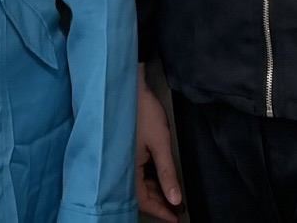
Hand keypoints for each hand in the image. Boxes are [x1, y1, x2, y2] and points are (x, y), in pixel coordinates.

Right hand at [136, 67, 182, 219]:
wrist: (128, 86)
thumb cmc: (143, 112)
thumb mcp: (160, 143)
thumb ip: (167, 172)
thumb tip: (175, 199)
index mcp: (126, 169)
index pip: (142, 200)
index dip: (160, 211)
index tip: (175, 218)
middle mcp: (120, 167)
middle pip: (138, 194)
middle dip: (158, 202)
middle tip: (176, 208)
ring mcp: (121, 158)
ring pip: (137, 183)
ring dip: (154, 190)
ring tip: (171, 194)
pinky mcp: (123, 150)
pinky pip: (135, 172)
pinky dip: (148, 178)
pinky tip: (159, 177)